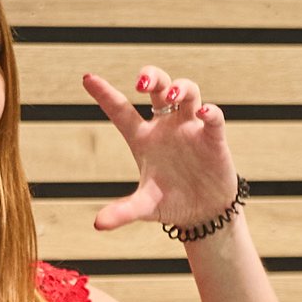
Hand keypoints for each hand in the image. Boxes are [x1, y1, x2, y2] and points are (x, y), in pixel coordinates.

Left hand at [83, 68, 238, 235]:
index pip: (121, 110)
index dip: (104, 94)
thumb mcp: (144, 207)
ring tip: (170, 95)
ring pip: (187, 92)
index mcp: (142, 138)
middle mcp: (166, 127)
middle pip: (158, 87)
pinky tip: (204, 114)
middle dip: (151, 76)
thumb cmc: (170, 203)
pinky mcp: (213, 139)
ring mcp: (190, 129)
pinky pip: (214, 118)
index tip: (87, 78)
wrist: (204, 214)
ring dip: (180, 87)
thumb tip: (98, 224)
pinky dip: (211, 112)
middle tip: (141, 83)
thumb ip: (123, 212)